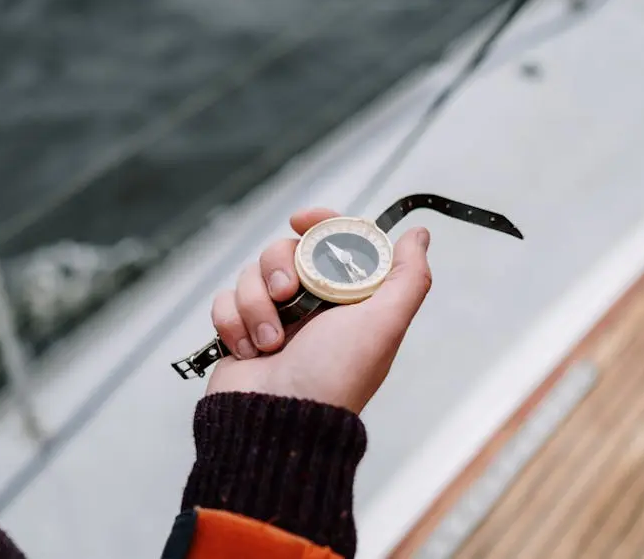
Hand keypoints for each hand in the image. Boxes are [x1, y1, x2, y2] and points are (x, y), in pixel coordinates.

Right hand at [207, 207, 431, 413]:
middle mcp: (308, 306)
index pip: (331, 241)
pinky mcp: (239, 331)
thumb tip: (419, 235)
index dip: (318, 223)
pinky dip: (233, 323)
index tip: (301, 220)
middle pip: (284, 250)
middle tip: (288, 294)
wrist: (278, 422)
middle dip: (280, 268)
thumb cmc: (334, 378)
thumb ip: (407, 277)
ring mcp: (271, 318)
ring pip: (250, 274)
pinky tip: (249, 351)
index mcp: (344, 298)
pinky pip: (224, 300)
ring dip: (256, 305)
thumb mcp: (383, 325)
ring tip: (270, 344)